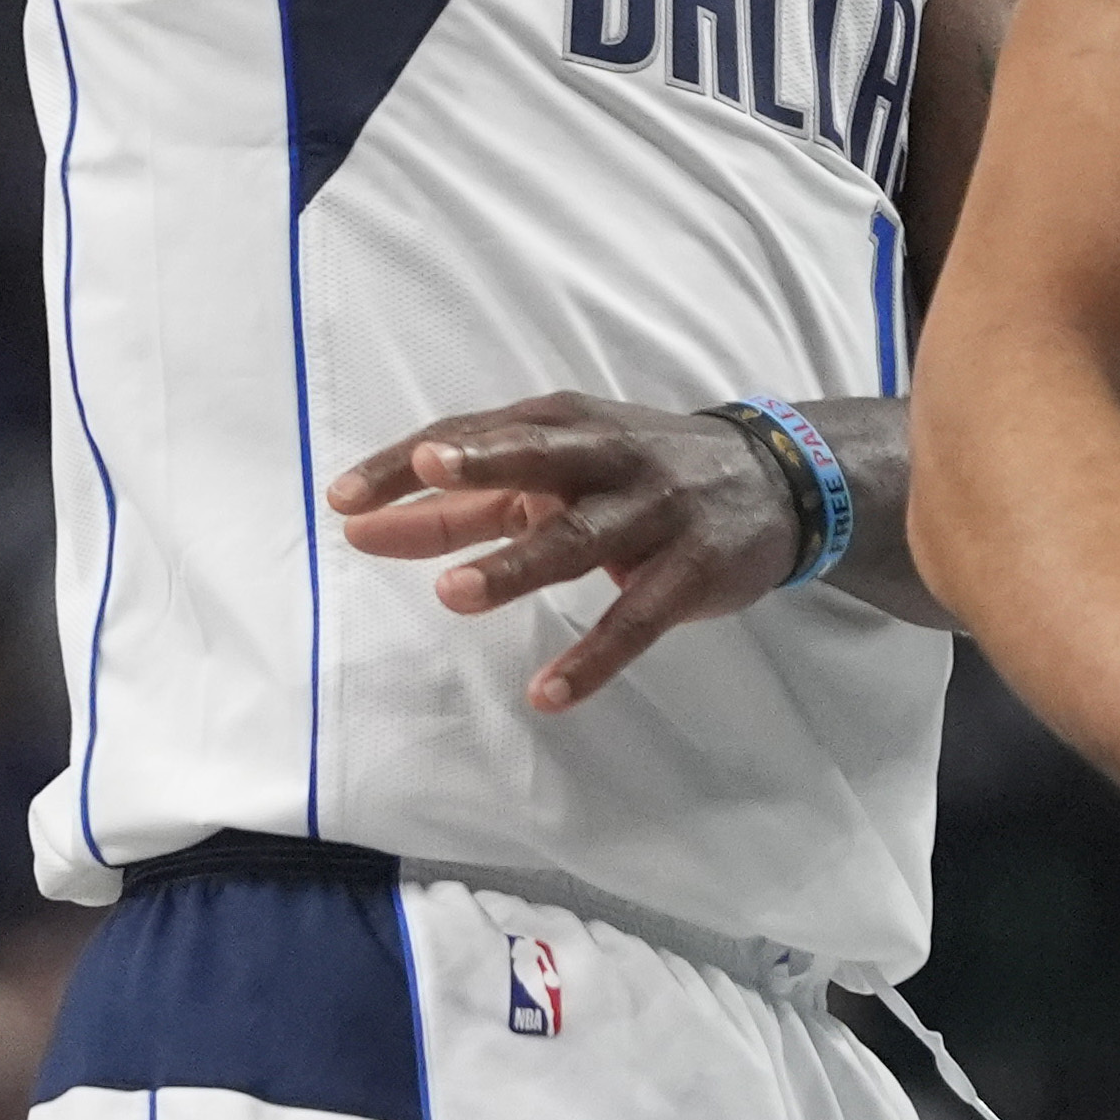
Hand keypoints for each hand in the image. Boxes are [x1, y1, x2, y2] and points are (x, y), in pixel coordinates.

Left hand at [325, 392, 802, 712]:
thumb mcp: (559, 470)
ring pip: (579, 536)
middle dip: (482, 463)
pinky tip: (548, 693)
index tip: (345, 496)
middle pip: (538, 456)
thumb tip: (366, 526)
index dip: (411, 463)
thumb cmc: (636, 471)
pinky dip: (594, 658)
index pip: (477, 436)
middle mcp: (606, 456)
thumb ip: (468, 501)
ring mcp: (653, 511)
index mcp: (564, 425)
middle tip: (426, 473)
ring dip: (517, 563)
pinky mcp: (691, 570)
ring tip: (454, 595)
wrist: (775, 479)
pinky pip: (637, 618)